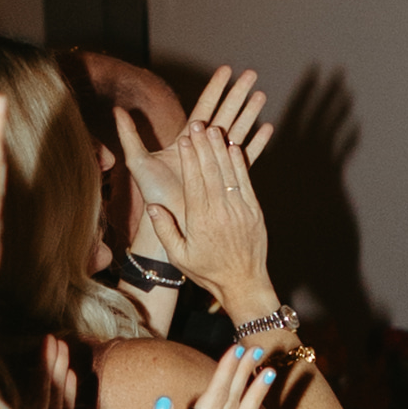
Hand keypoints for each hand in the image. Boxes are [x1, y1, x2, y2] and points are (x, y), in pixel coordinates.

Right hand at [120, 104, 272, 312]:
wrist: (244, 284)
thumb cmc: (208, 271)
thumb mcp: (180, 256)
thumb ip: (165, 230)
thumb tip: (152, 207)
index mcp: (200, 220)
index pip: (194, 182)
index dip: (190, 159)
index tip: (184, 140)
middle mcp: (221, 211)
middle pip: (212, 171)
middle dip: (204, 145)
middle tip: (199, 124)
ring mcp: (240, 209)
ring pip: (229, 172)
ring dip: (222, 148)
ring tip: (214, 128)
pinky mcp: (255, 211)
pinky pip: (246, 182)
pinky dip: (240, 163)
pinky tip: (234, 147)